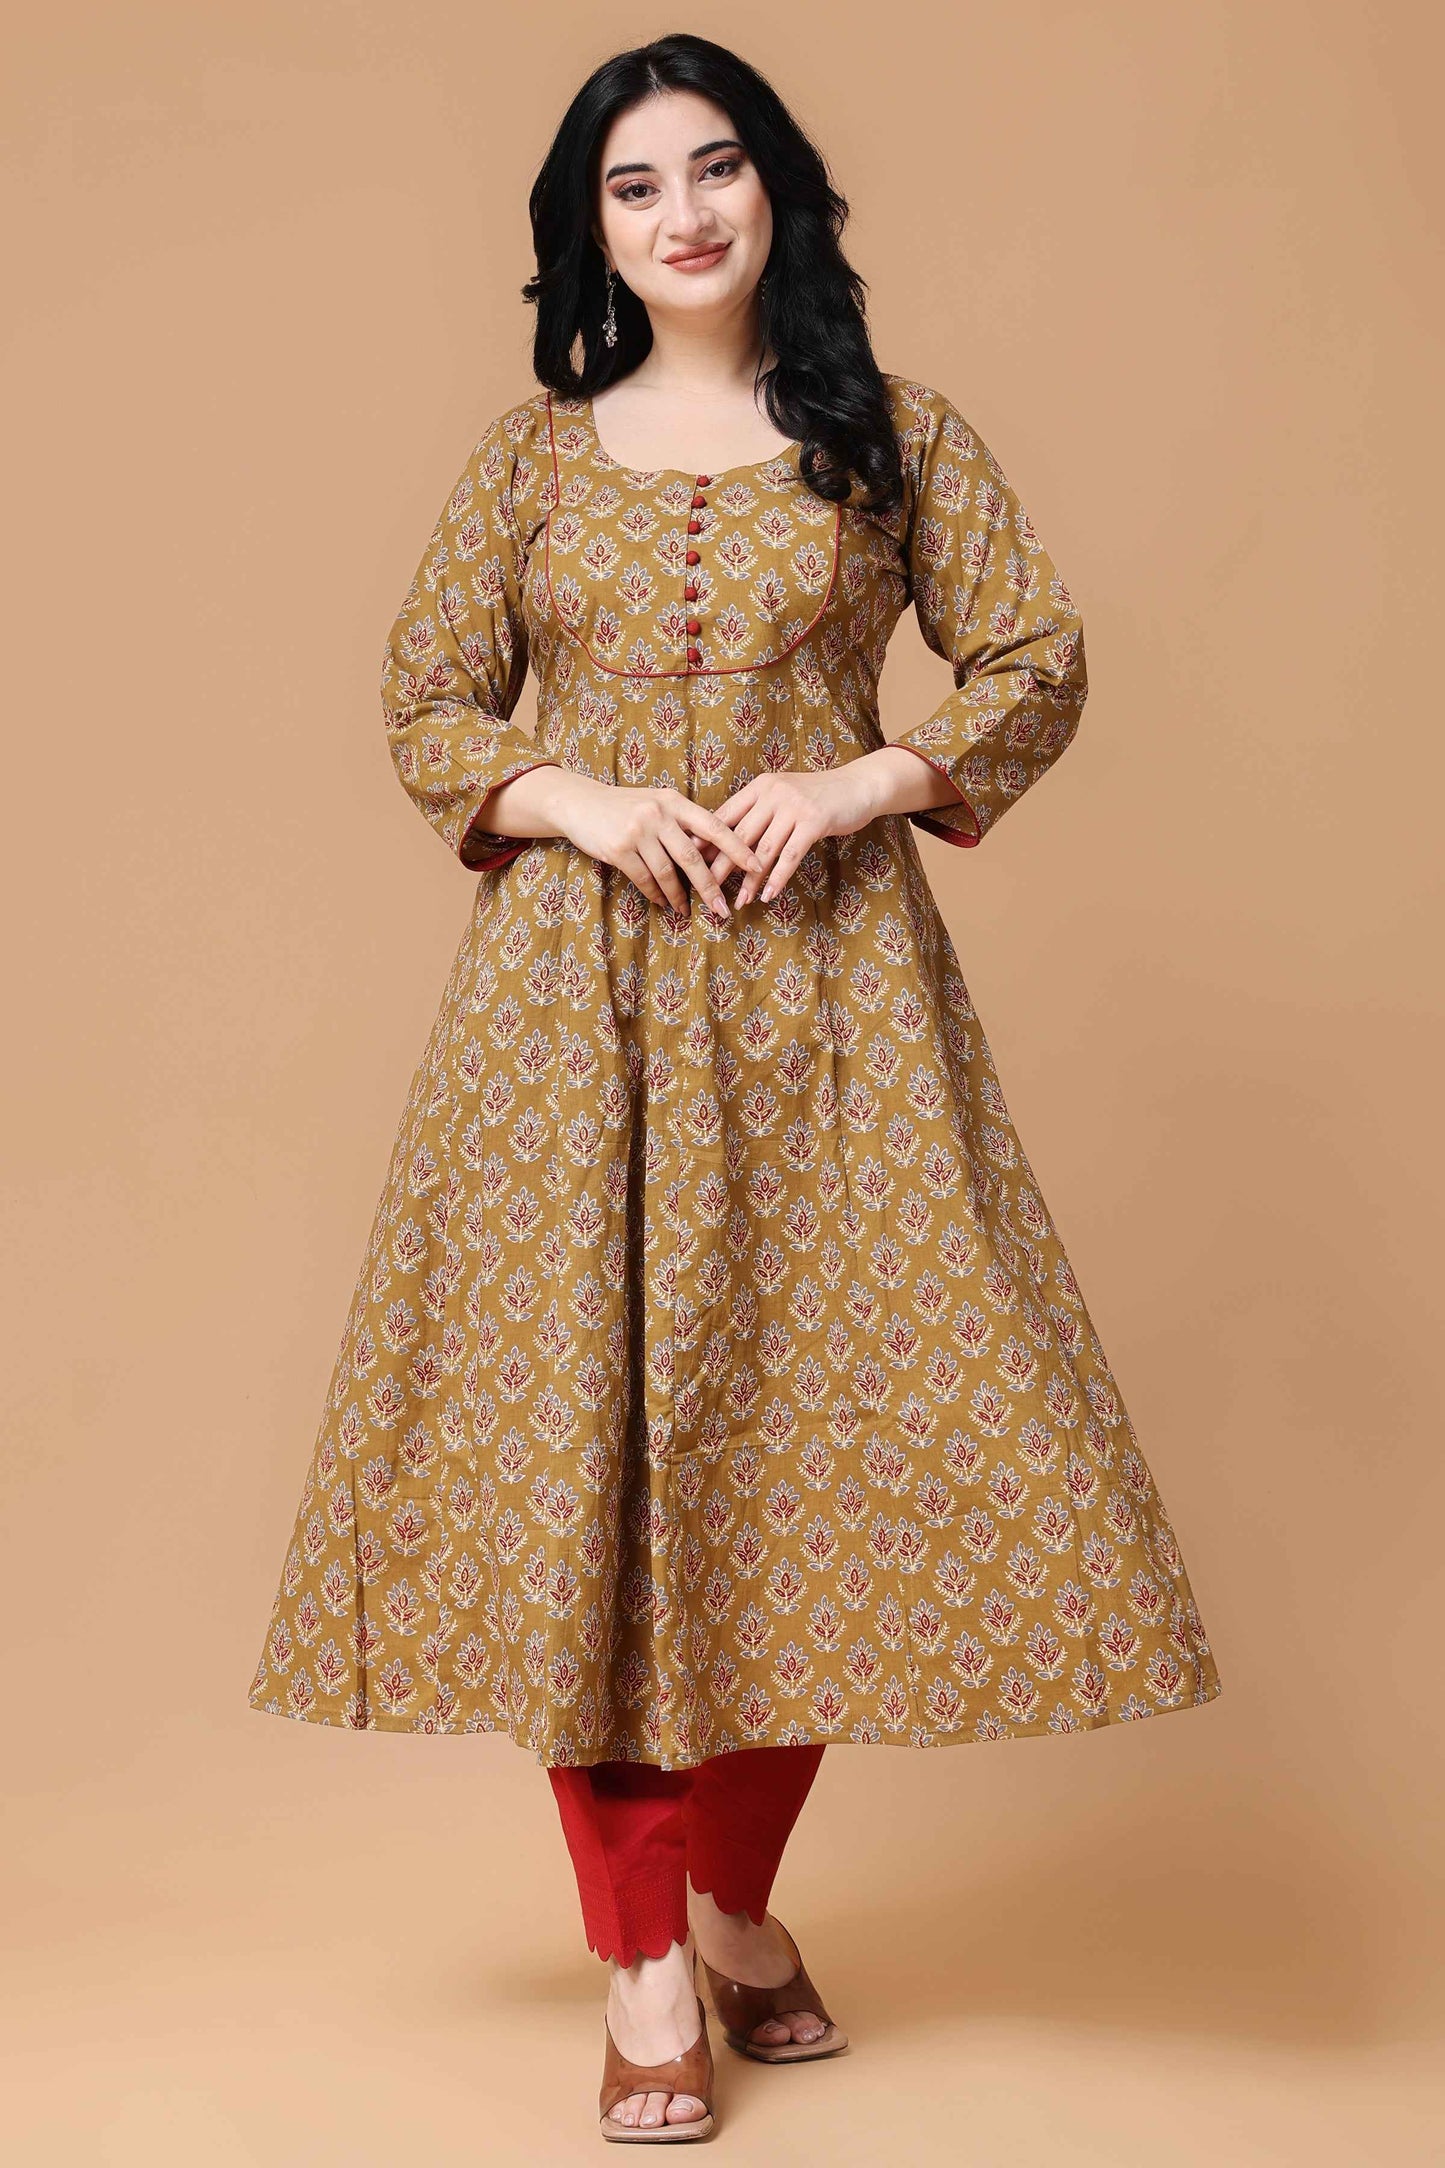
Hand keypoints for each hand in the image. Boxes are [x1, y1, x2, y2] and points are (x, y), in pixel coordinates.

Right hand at [546, 774, 764, 918]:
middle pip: (693, 858)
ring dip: (680, 897)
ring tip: (687, 911)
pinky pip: (645, 880)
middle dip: (710, 887)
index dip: (737, 848)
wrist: (579, 802)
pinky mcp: (619, 849)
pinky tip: (664, 903)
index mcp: (674, 801)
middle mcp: (658, 814)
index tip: (755, 867)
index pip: (714, 826)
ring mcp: (638, 831)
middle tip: (723, 909)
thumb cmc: (624, 807)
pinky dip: (656, 895)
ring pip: (668, 873)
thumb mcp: (656, 804)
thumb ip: (681, 822)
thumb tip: (713, 851)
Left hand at [695, 765, 882, 907]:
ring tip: (739, 901)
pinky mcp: (814, 822)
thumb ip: (758, 812)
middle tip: (705, 890)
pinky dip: (777, 878)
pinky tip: (768, 895)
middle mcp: (773, 793)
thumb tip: (726, 840)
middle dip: (721, 866)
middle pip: (739, 836)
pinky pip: (790, 856)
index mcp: (759, 787)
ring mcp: (794, 807)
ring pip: (763, 850)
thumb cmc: (816, 797)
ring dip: (749, 880)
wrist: (857, 786)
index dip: (706, 840)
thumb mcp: (782, 795)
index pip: (725, 815)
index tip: (688, 863)